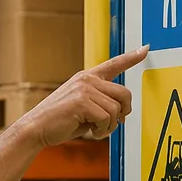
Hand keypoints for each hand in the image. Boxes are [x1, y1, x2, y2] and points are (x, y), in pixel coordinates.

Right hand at [25, 45, 147, 145]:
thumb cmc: (59, 122)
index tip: (145, 49)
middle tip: (114, 123)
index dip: (131, 57)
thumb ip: (101, 105)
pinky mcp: (82, 101)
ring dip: (110, 125)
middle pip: (124, 93)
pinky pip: (107, 118)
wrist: (36, 128)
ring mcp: (84, 89)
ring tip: (96, 129)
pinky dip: (102, 130)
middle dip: (123, 112)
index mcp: (87, 78)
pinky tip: (91, 131)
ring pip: (116, 109)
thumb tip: (123, 115)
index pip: (113, 64)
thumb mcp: (83, 109)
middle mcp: (87, 79)